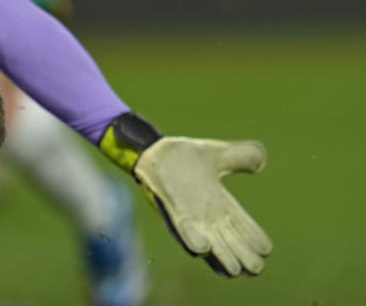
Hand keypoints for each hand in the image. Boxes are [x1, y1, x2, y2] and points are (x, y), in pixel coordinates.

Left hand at [134, 137, 272, 275]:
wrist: (153, 151)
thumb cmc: (183, 155)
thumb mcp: (218, 154)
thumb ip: (240, 156)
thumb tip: (262, 158)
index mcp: (222, 204)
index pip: (245, 227)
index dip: (256, 239)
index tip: (266, 248)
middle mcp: (209, 216)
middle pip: (234, 244)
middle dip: (245, 257)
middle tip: (256, 267)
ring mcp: (192, 218)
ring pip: (213, 246)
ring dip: (224, 257)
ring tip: (236, 269)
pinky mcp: (174, 215)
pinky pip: (186, 234)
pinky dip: (194, 242)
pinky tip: (204, 248)